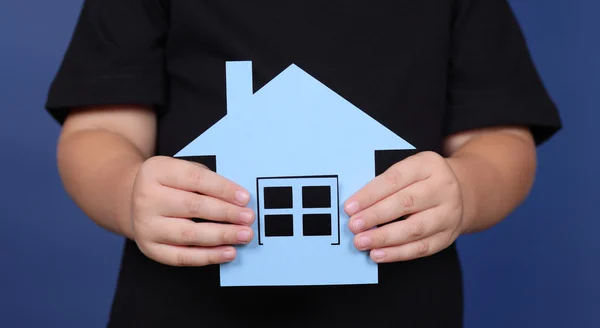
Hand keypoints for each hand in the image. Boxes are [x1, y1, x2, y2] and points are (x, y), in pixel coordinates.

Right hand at [131, 156, 254, 266]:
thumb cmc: (170, 184)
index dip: (223, 189)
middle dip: (226, 213)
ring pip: (189, 234)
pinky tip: (228, 252)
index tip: (245, 198)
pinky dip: (208, 257)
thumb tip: (239, 199)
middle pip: (193, 207)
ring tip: (244, 235)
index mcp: (157, 171)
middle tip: (248, 218)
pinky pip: (182, 257)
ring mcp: (145, 225)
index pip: (195, 179)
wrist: (133, 199)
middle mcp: (146, 198)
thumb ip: (207, 180)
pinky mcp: (149, 248)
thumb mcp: (181, 170)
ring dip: (221, 235)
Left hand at [344, 151, 463, 262]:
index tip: (349, 207)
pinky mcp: (448, 235)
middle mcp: (442, 188)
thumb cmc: (423, 180)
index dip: (370, 194)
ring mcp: (448, 213)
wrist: (461, 191)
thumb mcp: (409, 169)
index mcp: (427, 165)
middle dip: (375, 216)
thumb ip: (385, 183)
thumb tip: (356, 205)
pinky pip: (421, 248)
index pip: (395, 179)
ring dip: (384, 238)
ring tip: (362, 242)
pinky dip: (397, 253)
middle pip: (405, 203)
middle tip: (353, 226)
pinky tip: (378, 254)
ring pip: (414, 228)